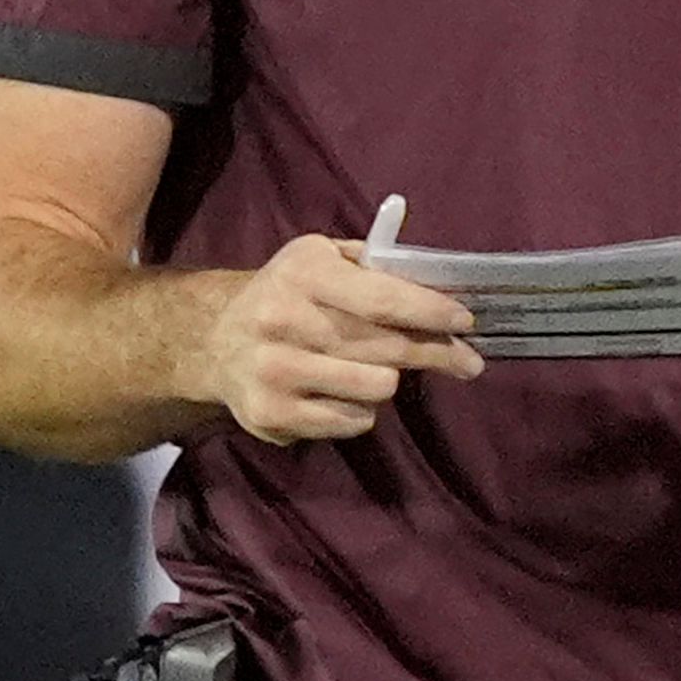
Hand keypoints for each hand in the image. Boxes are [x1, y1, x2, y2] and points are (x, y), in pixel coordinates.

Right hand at [203, 224, 483, 445]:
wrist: (213, 340)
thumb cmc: (288, 294)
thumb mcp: (321, 258)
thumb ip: (374, 266)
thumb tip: (439, 287)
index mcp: (303, 273)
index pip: (382, 298)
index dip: (430, 312)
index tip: (465, 322)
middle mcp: (283, 320)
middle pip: (386, 347)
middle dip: (436, 352)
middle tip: (467, 361)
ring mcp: (275, 371)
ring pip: (376, 389)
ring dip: (389, 381)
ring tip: (379, 370)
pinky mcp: (271, 414)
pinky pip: (351, 422)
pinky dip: (361, 411)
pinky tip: (345, 393)